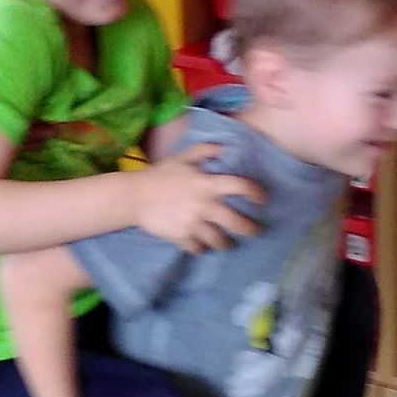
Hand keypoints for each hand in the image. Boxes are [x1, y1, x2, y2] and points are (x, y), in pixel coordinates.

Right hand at [133, 143, 264, 251]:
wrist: (134, 196)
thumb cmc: (159, 175)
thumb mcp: (182, 157)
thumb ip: (205, 150)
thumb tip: (226, 147)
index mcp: (206, 184)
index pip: (240, 187)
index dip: (255, 193)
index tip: (262, 200)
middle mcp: (203, 205)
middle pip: (235, 222)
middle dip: (250, 229)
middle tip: (255, 232)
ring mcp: (192, 223)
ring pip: (218, 240)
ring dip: (225, 243)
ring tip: (227, 244)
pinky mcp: (180, 237)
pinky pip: (198, 248)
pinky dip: (202, 248)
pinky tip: (202, 246)